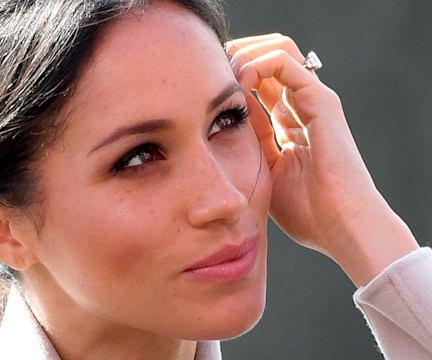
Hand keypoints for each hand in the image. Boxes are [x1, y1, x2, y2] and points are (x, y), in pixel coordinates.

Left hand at [227, 34, 418, 285]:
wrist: (341, 227)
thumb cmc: (307, 213)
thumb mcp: (264, 174)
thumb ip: (250, 147)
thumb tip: (222, 129)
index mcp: (290, 124)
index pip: (258, 85)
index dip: (230, 81)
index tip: (204, 91)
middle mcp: (303, 107)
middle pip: (268, 62)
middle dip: (235, 59)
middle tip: (211, 74)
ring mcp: (313, 102)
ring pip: (277, 52)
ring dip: (244, 55)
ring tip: (224, 76)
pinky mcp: (321, 101)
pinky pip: (285, 63)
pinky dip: (257, 63)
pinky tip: (240, 81)